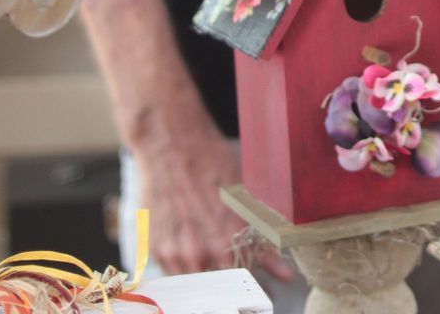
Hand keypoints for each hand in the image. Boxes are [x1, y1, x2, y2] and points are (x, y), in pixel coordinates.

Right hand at [133, 108, 291, 280]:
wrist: (169, 143)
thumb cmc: (211, 163)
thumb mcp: (243, 198)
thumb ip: (261, 243)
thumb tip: (285, 274)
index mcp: (225, 241)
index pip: (244, 287)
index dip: (257, 294)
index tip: (267, 296)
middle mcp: (198, 254)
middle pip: (220, 291)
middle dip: (236, 294)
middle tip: (250, 294)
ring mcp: (173, 254)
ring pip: (197, 287)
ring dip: (211, 285)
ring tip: (225, 275)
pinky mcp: (154, 249)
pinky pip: (175, 276)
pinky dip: (189, 273)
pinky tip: (200, 261)